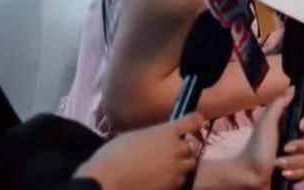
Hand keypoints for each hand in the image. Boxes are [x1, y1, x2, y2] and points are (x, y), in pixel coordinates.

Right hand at [75, 112, 204, 189]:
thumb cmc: (114, 155)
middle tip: (169, 153)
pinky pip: (179, 182)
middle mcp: (176, 149)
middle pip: (191, 148)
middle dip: (183, 150)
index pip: (192, 121)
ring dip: (181, 165)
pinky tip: (160, 180)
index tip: (196, 122)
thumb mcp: (135, 136)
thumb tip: (157, 139)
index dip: (195, 121)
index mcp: (167, 132)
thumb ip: (153, 136)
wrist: (107, 180)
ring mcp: (175, 169)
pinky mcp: (171, 187)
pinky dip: (174, 181)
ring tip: (166, 168)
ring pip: (189, 166)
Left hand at [237, 87, 303, 183]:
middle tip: (286, 149)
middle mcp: (296, 140)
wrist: (248, 175)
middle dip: (300, 146)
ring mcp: (297, 158)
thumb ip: (279, 104)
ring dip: (294, 162)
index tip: (300, 127)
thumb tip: (292, 88)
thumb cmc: (256, 147)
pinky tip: (283, 174)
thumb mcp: (266, 122)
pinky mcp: (297, 173)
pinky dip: (295, 174)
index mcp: (289, 126)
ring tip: (279, 164)